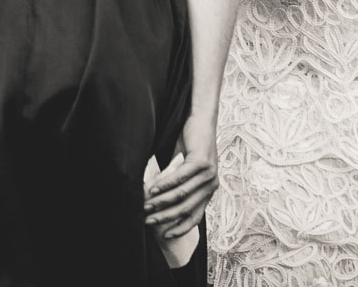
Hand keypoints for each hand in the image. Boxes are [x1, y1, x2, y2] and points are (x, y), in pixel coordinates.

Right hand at [143, 114, 217, 239]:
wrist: (200, 120)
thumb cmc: (189, 144)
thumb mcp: (182, 169)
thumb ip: (174, 185)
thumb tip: (155, 201)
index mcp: (208, 190)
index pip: (195, 216)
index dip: (180, 228)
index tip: (165, 236)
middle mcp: (211, 185)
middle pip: (186, 208)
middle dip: (165, 216)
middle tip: (147, 220)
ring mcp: (208, 174)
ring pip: (181, 194)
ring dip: (162, 201)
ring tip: (146, 205)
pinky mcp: (202, 162)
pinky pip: (180, 177)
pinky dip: (164, 184)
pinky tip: (152, 188)